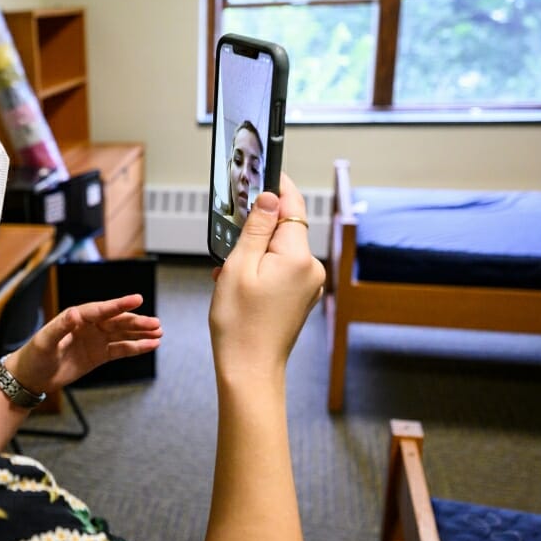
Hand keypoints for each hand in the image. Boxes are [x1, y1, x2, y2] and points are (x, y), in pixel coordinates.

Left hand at [5, 294, 161, 393]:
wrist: (32, 376)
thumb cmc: (34, 356)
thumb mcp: (45, 341)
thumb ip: (60, 327)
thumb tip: (74, 314)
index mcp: (76, 318)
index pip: (101, 309)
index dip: (119, 305)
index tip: (137, 299)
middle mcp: (89, 326)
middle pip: (117, 321)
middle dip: (136, 321)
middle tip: (156, 323)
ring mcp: (95, 340)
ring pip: (122, 334)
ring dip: (140, 332)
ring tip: (159, 332)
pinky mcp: (99, 355)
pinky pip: (121, 349)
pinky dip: (136, 347)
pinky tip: (151, 345)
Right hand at [209, 173, 324, 381]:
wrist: (249, 368)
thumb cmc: (240, 324)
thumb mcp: (238, 266)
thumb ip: (256, 228)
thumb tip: (269, 198)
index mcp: (298, 257)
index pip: (292, 207)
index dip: (278, 187)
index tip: (265, 172)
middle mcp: (311, 269)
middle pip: (284, 229)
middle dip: (256, 230)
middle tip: (229, 238)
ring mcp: (308, 284)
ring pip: (280, 250)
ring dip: (255, 253)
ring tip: (229, 274)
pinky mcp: (301, 296)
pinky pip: (281, 269)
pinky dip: (260, 270)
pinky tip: (239, 285)